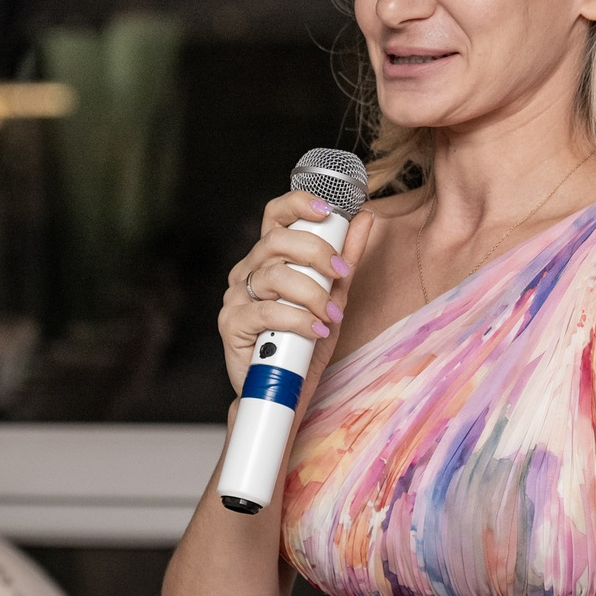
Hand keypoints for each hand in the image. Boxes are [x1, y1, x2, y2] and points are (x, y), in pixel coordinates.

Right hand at [220, 190, 375, 395]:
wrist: (287, 391)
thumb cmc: (307, 342)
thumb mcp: (335, 296)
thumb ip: (346, 258)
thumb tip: (365, 218)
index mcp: (269, 258)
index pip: (276, 216)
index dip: (298, 204)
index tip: (329, 209)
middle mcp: (248, 271)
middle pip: (276, 241)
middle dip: (316, 252)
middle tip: (341, 273)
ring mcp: (236, 297)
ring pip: (274, 276)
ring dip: (311, 294)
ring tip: (330, 315)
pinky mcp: (231, 324)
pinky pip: (265, 312)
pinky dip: (296, 319)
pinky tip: (315, 331)